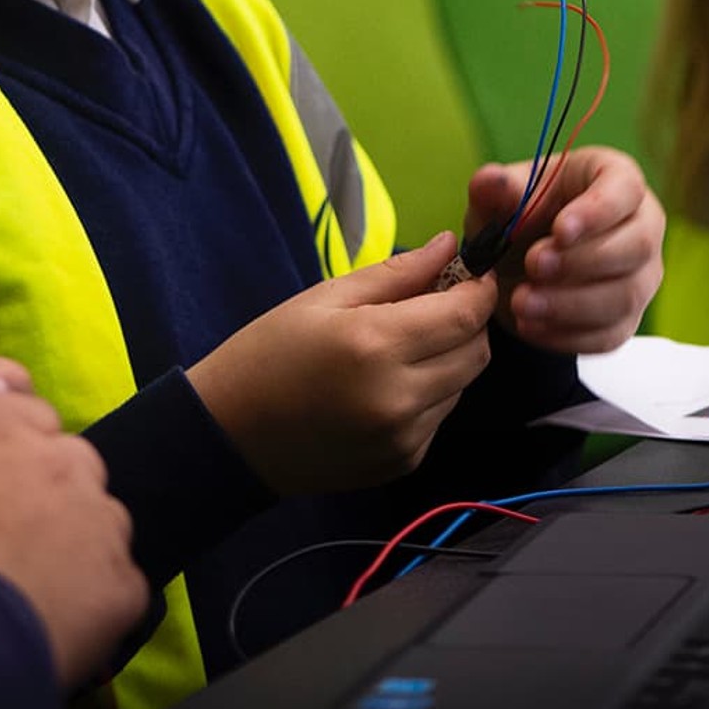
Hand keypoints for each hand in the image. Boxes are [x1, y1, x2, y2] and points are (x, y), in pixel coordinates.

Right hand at [0, 389, 143, 687]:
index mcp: (5, 425)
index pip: (27, 415)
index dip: (8, 451)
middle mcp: (64, 460)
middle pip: (70, 465)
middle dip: (47, 494)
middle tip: (4, 543)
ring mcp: (101, 521)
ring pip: (100, 523)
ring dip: (74, 546)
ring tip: (28, 591)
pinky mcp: (123, 583)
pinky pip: (116, 585)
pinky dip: (92, 603)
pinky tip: (51, 626)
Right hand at [185, 231, 494, 495]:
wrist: (228, 436)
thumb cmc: (268, 354)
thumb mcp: (324, 298)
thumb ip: (395, 273)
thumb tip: (449, 245)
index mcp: (376, 345)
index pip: (465, 315)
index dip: (480, 289)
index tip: (473, 272)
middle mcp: (400, 398)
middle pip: (477, 352)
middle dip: (468, 322)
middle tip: (436, 304)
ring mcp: (404, 438)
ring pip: (462, 385)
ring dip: (449, 358)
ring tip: (402, 346)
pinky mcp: (402, 463)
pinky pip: (439, 416)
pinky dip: (429, 393)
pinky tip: (386, 384)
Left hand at [464, 146, 663, 354]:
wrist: (516, 265)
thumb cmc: (519, 216)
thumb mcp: (499, 199)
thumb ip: (494, 189)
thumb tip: (490, 179)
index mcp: (615, 179)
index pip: (625, 188)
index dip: (597, 211)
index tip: (559, 230)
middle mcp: (641, 226)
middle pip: (637, 245)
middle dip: (582, 261)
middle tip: (533, 266)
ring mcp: (640, 275)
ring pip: (626, 295)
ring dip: (571, 304)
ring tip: (522, 302)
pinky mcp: (626, 318)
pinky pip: (610, 334)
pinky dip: (568, 334)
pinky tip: (531, 325)